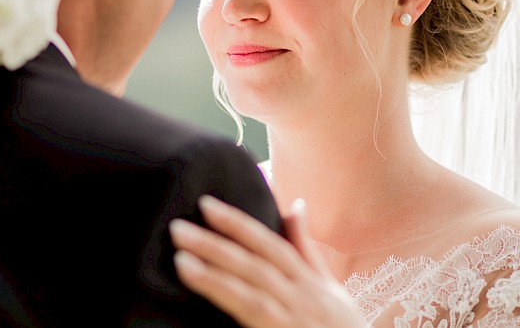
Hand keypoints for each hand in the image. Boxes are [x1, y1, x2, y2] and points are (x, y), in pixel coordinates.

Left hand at [170, 195, 365, 327]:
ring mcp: (290, 320)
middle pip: (253, 265)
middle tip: (178, 228)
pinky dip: (230, 306)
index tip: (207, 205)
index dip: (238, 224)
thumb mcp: (327, 284)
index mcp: (306, 279)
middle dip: (216, 245)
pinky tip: (205, 296)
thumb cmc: (340, 324)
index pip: (269, 244)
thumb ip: (305, 247)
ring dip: (215, 276)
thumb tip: (296, 204)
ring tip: (181, 261)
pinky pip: (252, 319)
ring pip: (250, 294)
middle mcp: (299, 296)